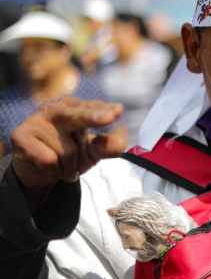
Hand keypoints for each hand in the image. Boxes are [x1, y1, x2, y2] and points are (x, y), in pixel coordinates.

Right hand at [10, 97, 125, 210]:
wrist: (38, 171)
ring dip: (70, 166)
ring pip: (66, 150)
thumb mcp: (91, 153)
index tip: (118, 110)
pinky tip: (50, 168)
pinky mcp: (20, 135)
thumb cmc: (69, 155)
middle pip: (76, 116)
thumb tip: (121, 143)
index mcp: (74, 107)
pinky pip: (48, 159)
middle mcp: (55, 109)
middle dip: (92, 116)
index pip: (93, 108)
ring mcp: (36, 120)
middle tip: (108, 117)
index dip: (106, 111)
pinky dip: (54, 170)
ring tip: (65, 166)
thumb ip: (105, 147)